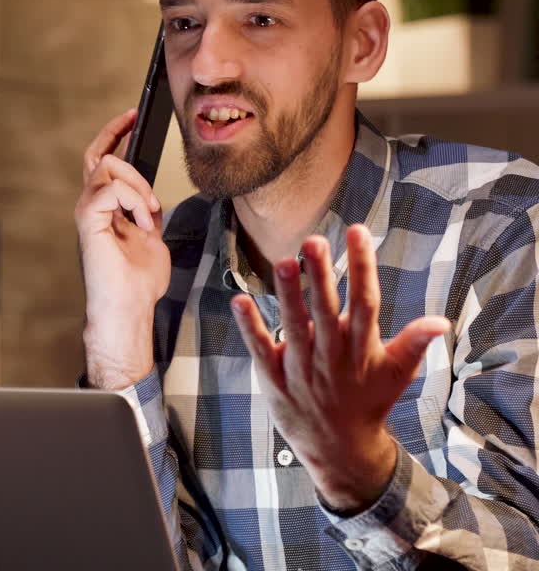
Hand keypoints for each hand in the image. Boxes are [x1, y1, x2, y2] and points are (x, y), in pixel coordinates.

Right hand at [76, 109, 170, 390]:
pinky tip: (144, 222)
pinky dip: (134, 201)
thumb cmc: (138, 281)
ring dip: (138, 187)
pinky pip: (109, 189)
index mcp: (105, 208)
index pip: (102, 159)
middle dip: (123, 147)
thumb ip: (146, 210)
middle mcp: (91, 206)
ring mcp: (88, 213)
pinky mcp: (88, 221)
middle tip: (145, 166)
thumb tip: (151, 193)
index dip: (114, 133)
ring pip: (107, 168)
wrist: (130, 307)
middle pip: (99, 156)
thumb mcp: (152, 235)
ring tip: (150, 214)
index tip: (131, 115)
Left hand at [231, 224, 449, 513]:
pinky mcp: (275, 379)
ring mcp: (302, 369)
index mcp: (363, 350)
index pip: (365, 302)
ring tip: (285, 261)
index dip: (363, 266)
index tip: (357, 231)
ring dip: (289, 295)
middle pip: (327, 311)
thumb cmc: (369, 402)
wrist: (340, 450)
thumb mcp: (397, 375)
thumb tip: (442, 321)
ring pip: (294, 327)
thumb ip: (414, 344)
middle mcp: (333, 357)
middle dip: (322, 277)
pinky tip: (239, 301)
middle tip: (314, 241)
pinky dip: (250, 327)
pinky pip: (261, 350)